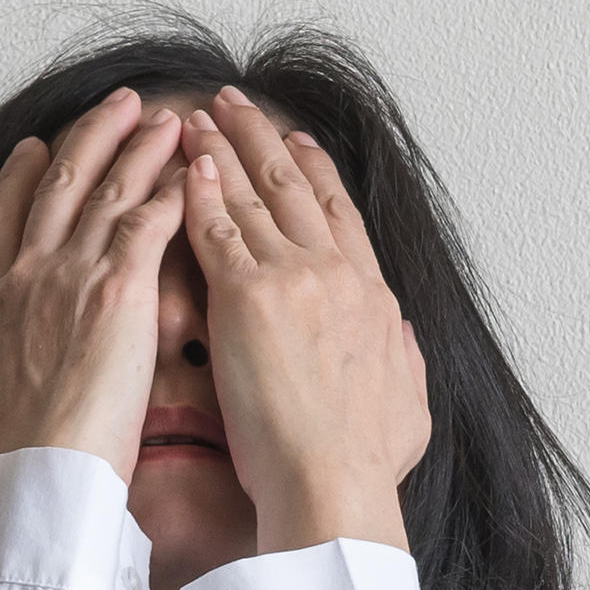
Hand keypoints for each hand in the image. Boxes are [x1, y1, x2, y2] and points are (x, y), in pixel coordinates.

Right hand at [0, 91, 186, 485]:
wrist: (31, 480)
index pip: (1, 225)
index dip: (18, 181)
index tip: (32, 149)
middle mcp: (23, 279)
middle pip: (54, 187)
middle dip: (88, 139)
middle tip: (114, 105)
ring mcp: (68, 278)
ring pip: (105, 192)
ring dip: (138, 148)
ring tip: (164, 116)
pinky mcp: (117, 291)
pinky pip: (148, 222)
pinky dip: (172, 189)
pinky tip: (194, 169)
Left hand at [184, 87, 429, 551]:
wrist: (336, 487)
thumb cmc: (365, 465)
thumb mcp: (409, 405)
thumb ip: (403, 359)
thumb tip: (401, 335)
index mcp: (374, 298)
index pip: (341, 215)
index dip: (315, 173)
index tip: (296, 143)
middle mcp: (339, 275)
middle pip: (296, 186)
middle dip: (261, 138)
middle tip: (235, 102)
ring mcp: (295, 279)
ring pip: (251, 194)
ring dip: (221, 148)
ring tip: (196, 114)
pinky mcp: (249, 296)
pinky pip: (216, 227)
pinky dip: (197, 190)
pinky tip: (180, 162)